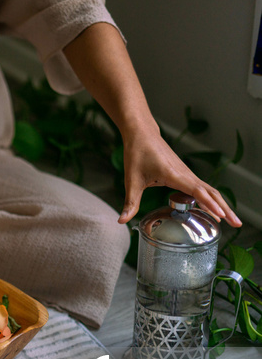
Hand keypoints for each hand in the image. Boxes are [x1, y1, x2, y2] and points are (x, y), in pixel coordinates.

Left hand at [119, 126, 241, 227]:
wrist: (141, 133)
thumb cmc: (137, 153)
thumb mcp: (131, 180)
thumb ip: (130, 202)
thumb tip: (122, 221)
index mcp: (173, 174)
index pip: (197, 191)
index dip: (209, 204)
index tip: (220, 215)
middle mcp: (185, 173)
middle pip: (211, 192)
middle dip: (224, 208)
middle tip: (236, 224)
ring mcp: (186, 173)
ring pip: (209, 190)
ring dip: (221, 204)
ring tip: (231, 220)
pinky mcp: (184, 173)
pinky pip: (202, 187)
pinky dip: (211, 198)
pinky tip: (213, 209)